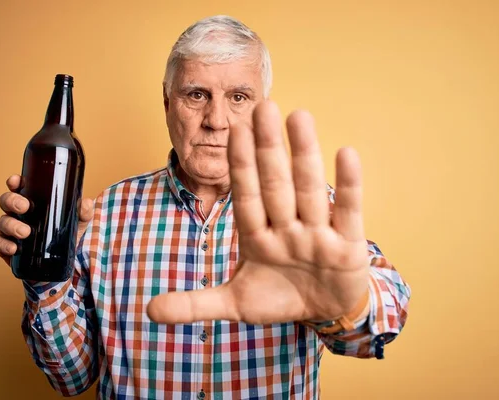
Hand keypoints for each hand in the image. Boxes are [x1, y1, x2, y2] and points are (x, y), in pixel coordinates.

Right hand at [0, 174, 93, 266]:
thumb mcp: (78, 221)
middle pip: (6, 201)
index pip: (19, 187)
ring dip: (11, 225)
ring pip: (2, 221)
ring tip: (25, 233)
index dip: (14, 182)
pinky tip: (12, 248)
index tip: (16, 181)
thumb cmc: (67, 235)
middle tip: (25, 207)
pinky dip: (1, 244)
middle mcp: (18, 213)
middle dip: (12, 201)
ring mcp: (11, 229)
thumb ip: (83, 211)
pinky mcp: (7, 246)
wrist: (64, 263)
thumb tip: (85, 203)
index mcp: (33, 201)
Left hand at [147, 101, 369, 324]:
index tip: (233, 129)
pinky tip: (346, 153)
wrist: (325, 311)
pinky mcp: (350, 245)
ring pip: (309, 190)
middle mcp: (287, 228)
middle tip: (263, 105)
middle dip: (267, 149)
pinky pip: (349, 212)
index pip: (246, 196)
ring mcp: (318, 235)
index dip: (240, 165)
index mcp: (259, 237)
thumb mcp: (235, 303)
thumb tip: (149, 311)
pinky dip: (348, 186)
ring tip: (299, 117)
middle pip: (275, 185)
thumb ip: (195, 303)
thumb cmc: (279, 297)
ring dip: (304, 155)